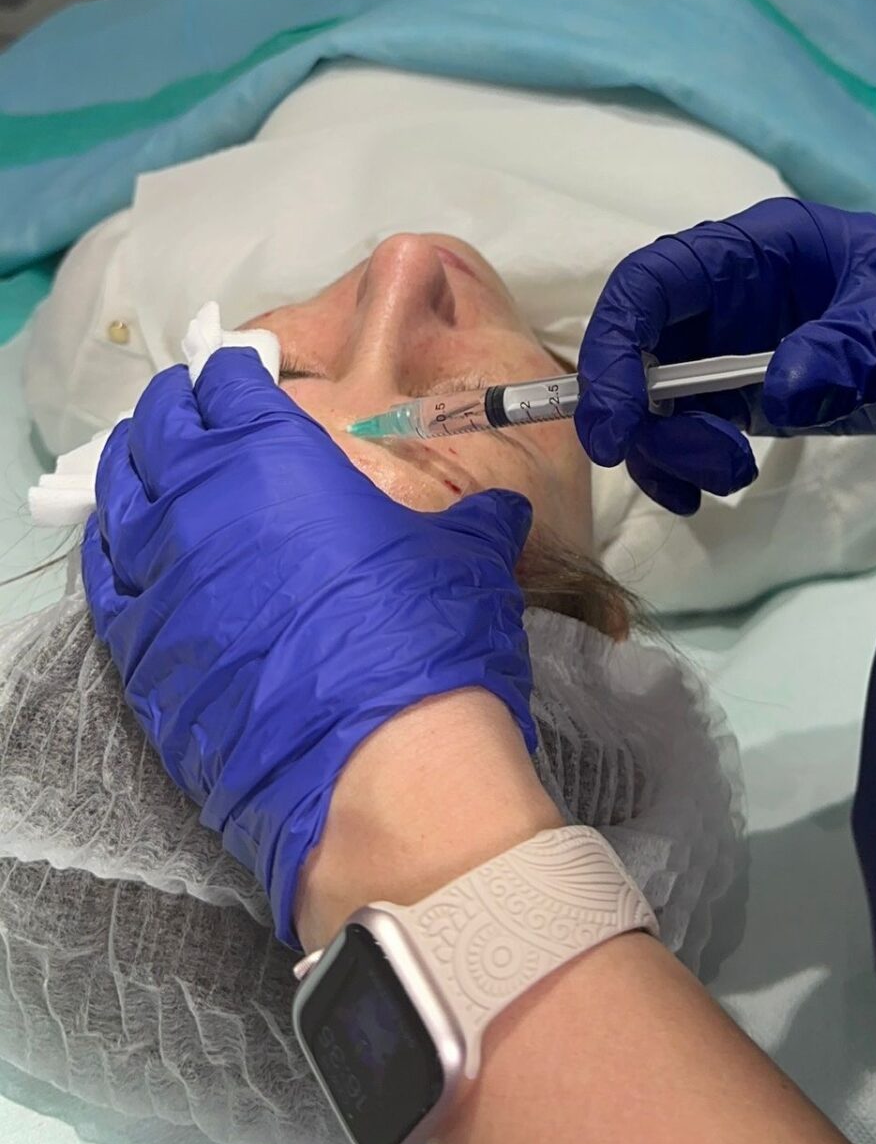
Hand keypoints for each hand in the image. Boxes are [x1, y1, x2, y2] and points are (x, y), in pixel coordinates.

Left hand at [82, 349, 534, 945]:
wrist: (381, 770)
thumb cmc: (426, 640)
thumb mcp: (465, 555)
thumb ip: (473, 518)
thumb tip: (502, 509)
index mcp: (274, 452)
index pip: (230, 382)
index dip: (237, 373)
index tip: (246, 377)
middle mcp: (201, 499)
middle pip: (161, 427)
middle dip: (179, 411)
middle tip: (201, 414)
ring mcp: (159, 575)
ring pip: (121, 494)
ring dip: (137, 472)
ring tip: (158, 468)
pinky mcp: (138, 649)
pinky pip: (105, 576)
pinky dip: (115, 549)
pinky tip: (132, 547)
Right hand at [576, 199, 875, 512]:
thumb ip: (842, 347)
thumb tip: (778, 393)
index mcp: (746, 252)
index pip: (646, 286)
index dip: (612, 349)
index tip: (612, 426)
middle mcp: (719, 296)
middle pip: (637, 351)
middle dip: (650, 419)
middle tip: (713, 465)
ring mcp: (724, 346)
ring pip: (654, 400)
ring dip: (672, 450)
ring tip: (733, 477)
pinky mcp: (739, 393)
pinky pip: (683, 429)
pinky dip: (678, 467)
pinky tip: (703, 495)